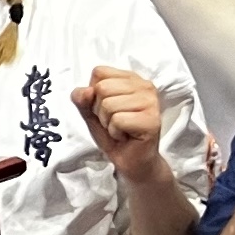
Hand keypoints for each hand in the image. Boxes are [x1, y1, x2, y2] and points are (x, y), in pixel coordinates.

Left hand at [74, 64, 173, 182]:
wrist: (131, 161)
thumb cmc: (114, 134)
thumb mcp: (91, 112)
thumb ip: (82, 99)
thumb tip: (85, 91)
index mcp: (131, 78)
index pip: (99, 72)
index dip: (94, 94)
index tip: (107, 109)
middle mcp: (144, 85)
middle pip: (102, 88)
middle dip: (100, 110)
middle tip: (114, 122)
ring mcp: (150, 102)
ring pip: (108, 104)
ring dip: (108, 123)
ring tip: (120, 129)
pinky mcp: (151, 120)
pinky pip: (117, 120)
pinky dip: (115, 132)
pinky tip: (126, 136)